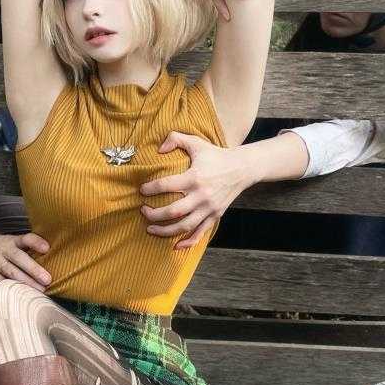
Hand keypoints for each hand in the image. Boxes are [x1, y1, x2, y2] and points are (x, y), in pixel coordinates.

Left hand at [141, 133, 257, 247]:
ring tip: (150, 229)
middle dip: (154, 214)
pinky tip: (175, 246)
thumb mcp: (196, 142)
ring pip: (184, 226)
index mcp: (194, 177)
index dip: (150, 189)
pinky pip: (200, 233)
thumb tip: (159, 149)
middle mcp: (201, 195)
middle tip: (143, 211)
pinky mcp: (215, 216)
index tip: (142, 190)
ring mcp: (209, 208)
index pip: (166, 185)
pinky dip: (188, 242)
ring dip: (165, 231)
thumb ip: (176, 138)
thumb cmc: (216, 155)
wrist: (242, 168)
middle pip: (173, 211)